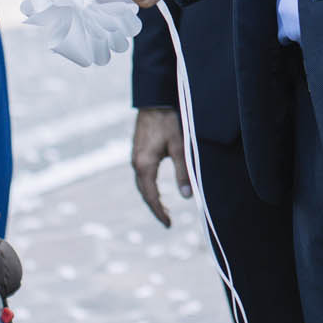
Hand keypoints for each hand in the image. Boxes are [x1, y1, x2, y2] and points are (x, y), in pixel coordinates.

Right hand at [131, 106, 191, 227]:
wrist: (154, 99)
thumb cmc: (168, 121)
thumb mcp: (179, 147)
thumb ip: (182, 172)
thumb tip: (186, 197)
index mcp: (144, 165)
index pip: (150, 196)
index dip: (159, 211)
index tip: (168, 224)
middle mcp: (136, 162)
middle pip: (144, 191)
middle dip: (155, 206)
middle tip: (167, 219)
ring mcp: (135, 156)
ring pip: (142, 183)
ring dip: (152, 196)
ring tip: (163, 207)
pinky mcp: (138, 149)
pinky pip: (142, 174)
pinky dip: (149, 185)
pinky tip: (156, 186)